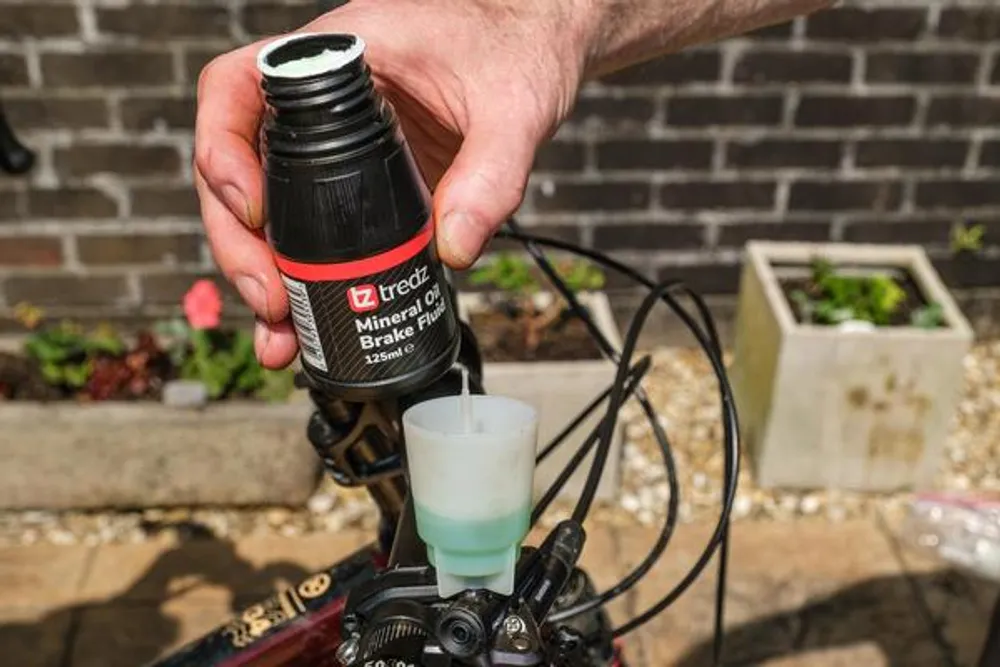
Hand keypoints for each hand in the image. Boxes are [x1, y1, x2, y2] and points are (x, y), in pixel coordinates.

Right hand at [194, 0, 592, 367]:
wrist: (539, 49)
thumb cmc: (516, 49)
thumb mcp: (514, 108)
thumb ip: (492, 175)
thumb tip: (453, 248)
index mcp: (338, 57)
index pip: (235, 87)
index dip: (223, 151)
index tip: (253, 211)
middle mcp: (322, 103)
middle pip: (239, 168)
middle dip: (241, 243)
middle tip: (270, 300)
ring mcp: (336, 147)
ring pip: (269, 210)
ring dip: (267, 275)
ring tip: (281, 336)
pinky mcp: (363, 186)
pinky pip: (317, 232)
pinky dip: (309, 281)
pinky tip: (312, 324)